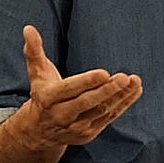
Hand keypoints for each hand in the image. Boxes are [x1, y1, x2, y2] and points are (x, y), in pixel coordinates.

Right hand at [16, 24, 142, 150]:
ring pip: (101, 111)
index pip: (70, 89)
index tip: (104, 73)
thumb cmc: (42, 93)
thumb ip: (33, 51)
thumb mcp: (36, 73)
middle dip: (107, 91)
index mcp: (48, 98)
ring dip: (120, 97)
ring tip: (135, 81)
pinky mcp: (88, 133)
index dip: (87, 82)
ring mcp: (76, 127)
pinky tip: (135, 91)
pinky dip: (123, 105)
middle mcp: (62, 115)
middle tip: (124, 77)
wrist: (39, 131)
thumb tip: (28, 28)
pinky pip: (109, 118)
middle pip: (88, 103)